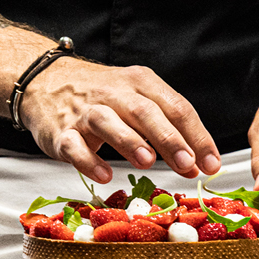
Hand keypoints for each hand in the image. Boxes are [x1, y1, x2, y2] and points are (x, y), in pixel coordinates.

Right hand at [18, 57, 221, 182]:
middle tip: (188, 164)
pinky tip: (105, 175)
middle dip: (169, 139)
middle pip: (145, 112)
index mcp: (140, 83)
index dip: (197, 136)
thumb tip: (196, 163)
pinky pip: (74, 145)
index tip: (212, 163)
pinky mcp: (61, 132)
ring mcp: (85, 112)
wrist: (46, 82)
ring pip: (108, 122)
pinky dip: (89, 161)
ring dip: (129, 141)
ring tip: (148, 162)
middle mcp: (114, 94)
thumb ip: (166, 129)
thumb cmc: (102, 97)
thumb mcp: (137, 100)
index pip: (175, 107)